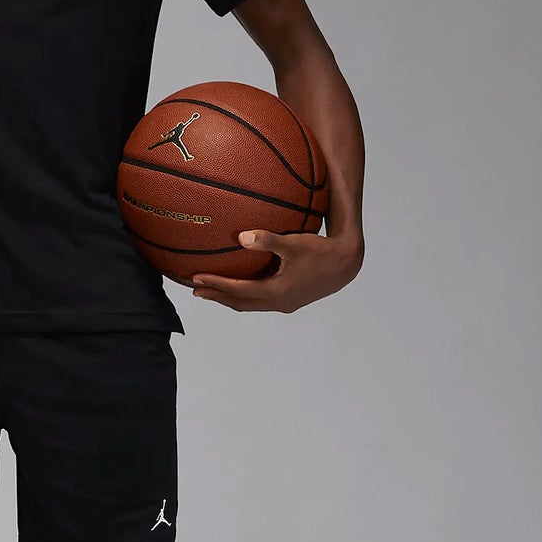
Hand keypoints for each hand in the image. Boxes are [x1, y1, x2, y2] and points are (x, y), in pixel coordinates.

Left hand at [175, 229, 362, 312]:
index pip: (238, 290)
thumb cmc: (322, 251)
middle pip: (239, 302)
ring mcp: (284, 303)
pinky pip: (259, 300)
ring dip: (228, 298)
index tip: (196, 278)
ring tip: (209, 290)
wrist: (346, 265)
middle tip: (194, 289)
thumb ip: (268, 240)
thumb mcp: (294, 243)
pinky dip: (243, 295)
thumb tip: (241, 236)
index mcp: (276, 291)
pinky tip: (238, 285)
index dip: (216, 284)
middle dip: (216, 296)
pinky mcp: (289, 299)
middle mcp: (278, 302)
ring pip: (249, 304)